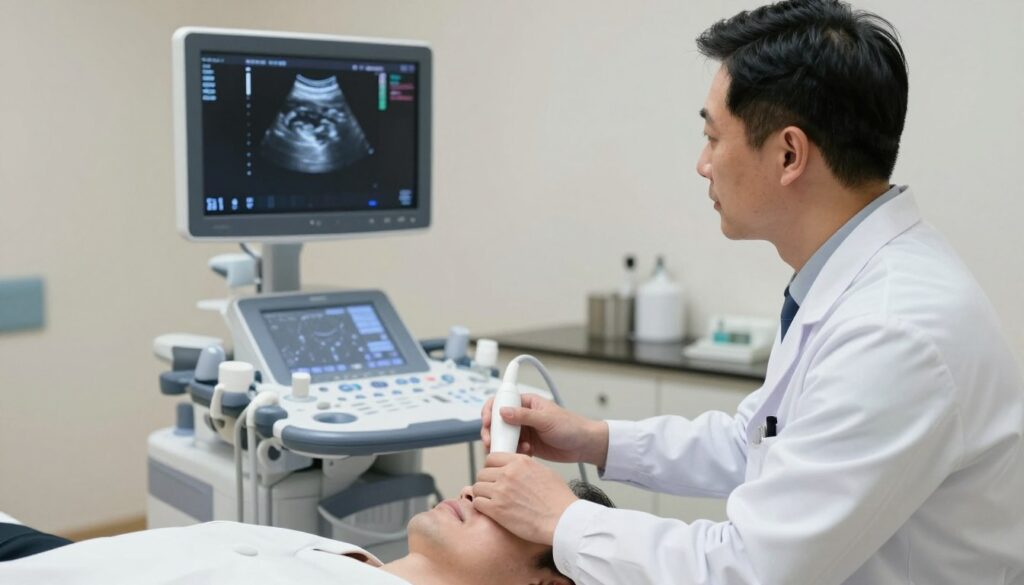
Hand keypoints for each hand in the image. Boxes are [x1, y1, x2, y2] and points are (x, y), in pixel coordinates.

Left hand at [472, 453, 577, 544]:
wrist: (562, 520)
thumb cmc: (558, 499)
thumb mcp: (543, 472)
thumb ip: (525, 467)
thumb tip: (515, 467)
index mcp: (519, 462)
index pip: (491, 457)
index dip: (491, 467)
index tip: (494, 475)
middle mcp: (507, 473)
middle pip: (482, 473)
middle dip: (486, 482)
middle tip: (494, 491)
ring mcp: (501, 491)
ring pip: (477, 487)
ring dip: (483, 494)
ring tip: (492, 502)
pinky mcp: (496, 509)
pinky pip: (478, 503)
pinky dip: (482, 507)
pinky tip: (491, 511)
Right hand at [480, 393, 609, 466]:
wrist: (584, 445)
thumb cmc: (571, 427)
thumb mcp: (547, 419)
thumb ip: (524, 416)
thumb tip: (502, 412)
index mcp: (526, 403)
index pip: (500, 401)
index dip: (489, 411)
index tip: (486, 423)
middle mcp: (521, 416)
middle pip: (497, 422)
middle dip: (491, 433)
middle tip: (490, 443)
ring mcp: (523, 431)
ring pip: (503, 437)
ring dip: (503, 445)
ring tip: (512, 451)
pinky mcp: (526, 445)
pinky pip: (511, 449)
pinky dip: (513, 453)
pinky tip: (525, 454)